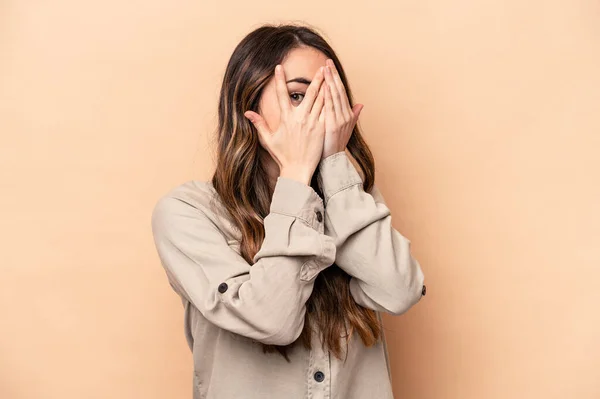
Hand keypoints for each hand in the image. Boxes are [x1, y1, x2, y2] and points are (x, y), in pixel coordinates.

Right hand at [244, 65, 326, 184]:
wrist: (298, 169)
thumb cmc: (283, 155)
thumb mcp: (268, 139)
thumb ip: (259, 123)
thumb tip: (247, 112)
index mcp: (286, 118)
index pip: (281, 94)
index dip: (279, 80)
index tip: (279, 67)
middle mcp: (299, 118)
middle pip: (309, 93)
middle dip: (315, 79)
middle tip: (321, 68)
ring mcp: (312, 123)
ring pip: (321, 100)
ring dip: (325, 87)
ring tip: (330, 76)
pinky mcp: (321, 130)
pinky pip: (327, 112)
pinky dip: (331, 102)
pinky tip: (335, 94)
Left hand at [322, 58, 363, 158]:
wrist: (333, 160)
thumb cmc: (335, 145)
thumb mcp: (345, 129)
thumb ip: (353, 116)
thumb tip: (360, 105)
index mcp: (346, 114)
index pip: (341, 92)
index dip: (336, 79)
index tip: (329, 67)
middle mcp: (345, 115)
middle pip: (339, 91)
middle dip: (333, 76)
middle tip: (327, 62)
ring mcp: (340, 120)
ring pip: (335, 96)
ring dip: (330, 81)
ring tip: (325, 69)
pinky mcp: (333, 125)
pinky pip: (330, 107)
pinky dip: (328, 96)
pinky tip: (325, 86)